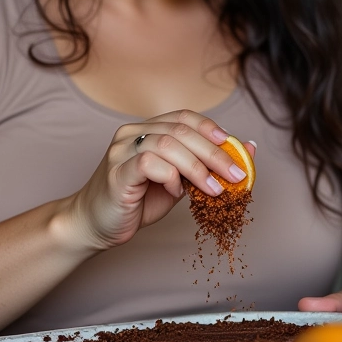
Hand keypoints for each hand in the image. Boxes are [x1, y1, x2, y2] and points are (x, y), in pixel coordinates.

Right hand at [68, 109, 250, 251]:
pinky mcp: (117, 171)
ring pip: (167, 144)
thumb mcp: (178, 182)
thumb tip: (246, 150)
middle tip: (235, 175)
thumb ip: (203, 166)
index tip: (232, 145)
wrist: (95, 225)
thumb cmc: (136, 202)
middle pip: (180, 130)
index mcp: (145, 130)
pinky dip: (170, 177)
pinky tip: (176, 192)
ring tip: (212, 190)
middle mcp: (131, 133)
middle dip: (214, 153)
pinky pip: (149, 163)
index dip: (209, 127)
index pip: (182, 116)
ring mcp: (121, 150)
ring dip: (197, 168)